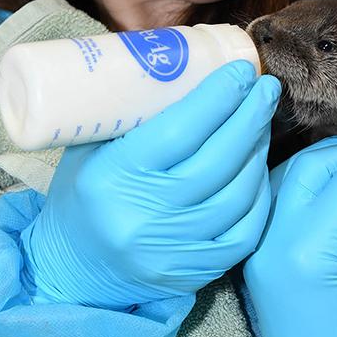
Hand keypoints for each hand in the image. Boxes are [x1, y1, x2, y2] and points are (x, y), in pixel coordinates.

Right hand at [21, 60, 280, 309]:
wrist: (71, 270)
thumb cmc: (81, 196)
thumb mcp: (89, 148)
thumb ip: (129, 113)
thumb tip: (184, 64)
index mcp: (112, 178)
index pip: (178, 132)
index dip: (218, 98)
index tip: (241, 71)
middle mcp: (143, 218)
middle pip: (217, 161)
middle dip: (250, 118)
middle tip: (265, 88)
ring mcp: (172, 251)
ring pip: (237, 195)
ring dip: (257, 153)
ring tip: (260, 123)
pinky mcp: (194, 273)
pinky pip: (245, 231)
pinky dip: (257, 196)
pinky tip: (257, 169)